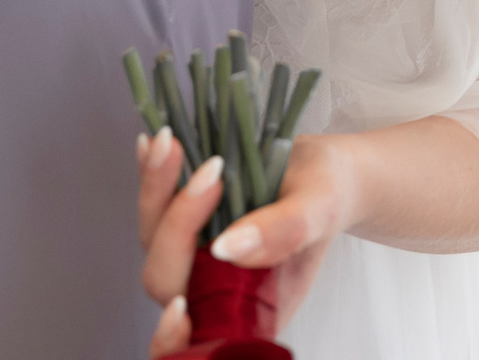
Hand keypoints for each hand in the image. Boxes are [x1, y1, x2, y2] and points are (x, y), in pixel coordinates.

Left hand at [135, 130, 353, 357]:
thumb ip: (282, 231)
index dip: (174, 337)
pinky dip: (151, 173)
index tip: (180, 308)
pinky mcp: (183, 218)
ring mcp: (192, 250)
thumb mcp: (319, 209)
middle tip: (211, 173)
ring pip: (152, 235)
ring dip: (156, 188)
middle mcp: (212, 284)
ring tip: (170, 141)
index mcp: (248, 306)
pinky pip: (156, 201)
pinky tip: (151, 143)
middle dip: (176, 224)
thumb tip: (226, 248)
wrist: (321, 169)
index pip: (197, 336)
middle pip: (165, 275)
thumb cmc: (326, 198)